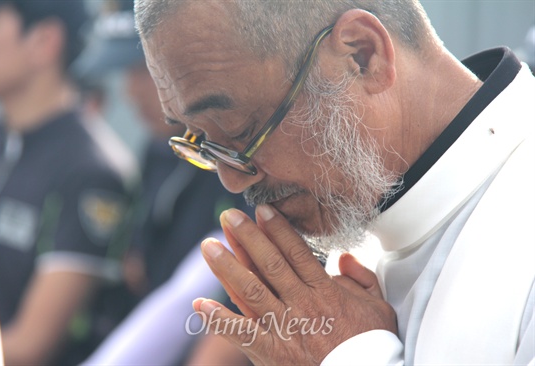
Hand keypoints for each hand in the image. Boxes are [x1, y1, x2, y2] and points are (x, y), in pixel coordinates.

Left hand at [193, 204, 396, 364]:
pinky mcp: (271, 351)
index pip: (296, 252)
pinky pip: (241, 333)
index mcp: (324, 290)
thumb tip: (343, 258)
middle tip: (228, 216)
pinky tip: (200, 304)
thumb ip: (362, 279)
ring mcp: (284, 327)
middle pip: (269, 263)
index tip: (262, 210)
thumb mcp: (378, 307)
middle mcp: (301, 303)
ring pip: (250, 289)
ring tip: (208, 245)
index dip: (277, 229)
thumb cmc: (371, 347)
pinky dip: (218, 319)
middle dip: (247, 237)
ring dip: (227, 266)